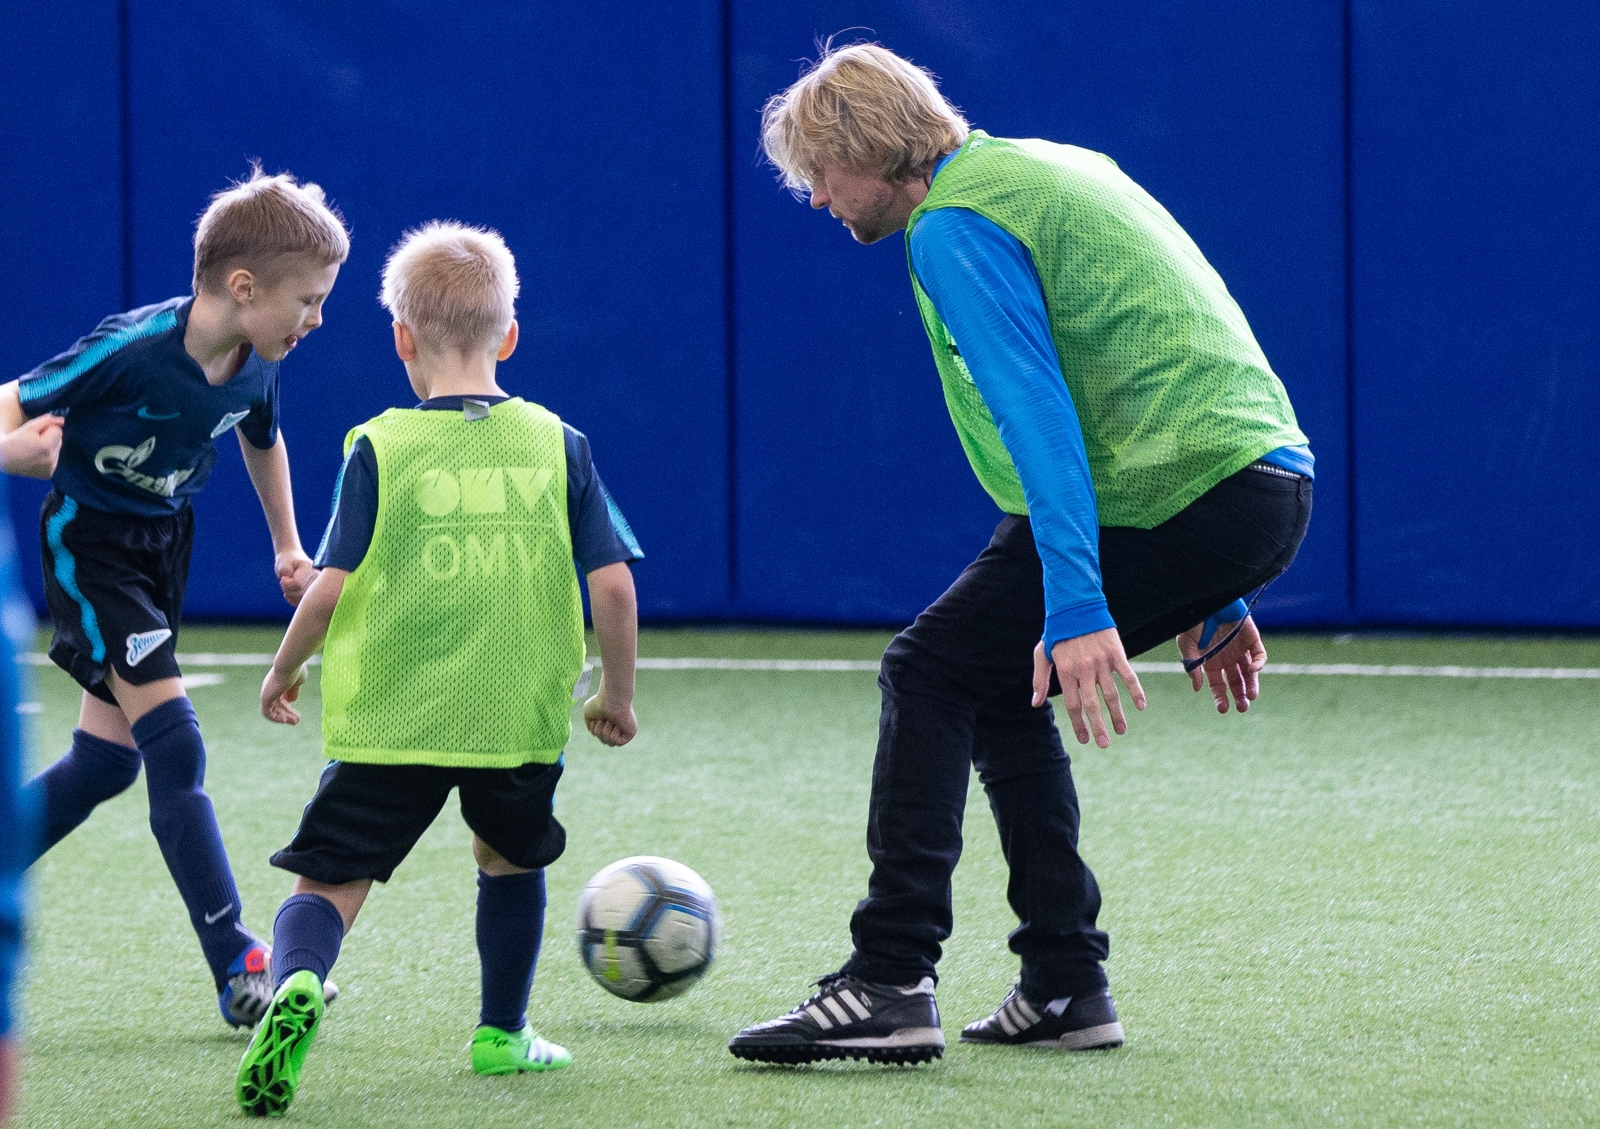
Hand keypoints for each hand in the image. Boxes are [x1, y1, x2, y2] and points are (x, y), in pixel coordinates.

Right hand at [1, 414, 62, 477]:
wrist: (4, 459)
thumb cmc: (15, 440)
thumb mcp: (29, 427)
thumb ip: (47, 422)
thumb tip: (62, 420)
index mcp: (45, 447)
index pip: (58, 431)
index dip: (46, 430)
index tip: (34, 434)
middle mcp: (50, 460)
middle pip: (59, 441)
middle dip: (48, 439)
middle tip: (33, 442)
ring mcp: (50, 468)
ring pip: (57, 450)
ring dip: (48, 448)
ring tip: (33, 450)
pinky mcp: (49, 473)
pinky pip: (54, 460)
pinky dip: (47, 457)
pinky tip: (35, 458)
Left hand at [261, 664, 306, 723]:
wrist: (288, 665)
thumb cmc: (295, 670)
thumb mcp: (298, 681)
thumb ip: (294, 691)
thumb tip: (291, 701)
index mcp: (277, 683)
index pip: (280, 699)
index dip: (288, 708)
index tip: (298, 715)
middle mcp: (270, 689)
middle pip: (277, 706)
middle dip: (287, 714)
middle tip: (297, 721)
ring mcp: (267, 693)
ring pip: (272, 710)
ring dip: (283, 718)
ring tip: (295, 722)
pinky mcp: (265, 698)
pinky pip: (267, 713)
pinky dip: (275, 718)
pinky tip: (284, 720)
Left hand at [276, 550, 315, 605]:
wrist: (293, 559)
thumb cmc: (287, 562)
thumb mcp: (283, 566)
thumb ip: (286, 576)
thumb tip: (294, 590)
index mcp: (309, 568)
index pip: (298, 584)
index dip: (286, 584)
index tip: (284, 578)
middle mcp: (318, 577)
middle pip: (301, 593)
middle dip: (289, 590)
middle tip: (285, 583)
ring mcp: (319, 586)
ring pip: (303, 600)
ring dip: (291, 595)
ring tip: (289, 587)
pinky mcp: (317, 593)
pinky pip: (305, 603)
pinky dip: (294, 600)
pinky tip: (291, 594)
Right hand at [583, 684, 637, 746]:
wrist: (610, 698)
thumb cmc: (599, 702)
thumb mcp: (589, 712)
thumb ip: (590, 723)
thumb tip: (593, 732)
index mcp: (610, 722)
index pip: (600, 736)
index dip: (595, 730)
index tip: (597, 719)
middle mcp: (619, 726)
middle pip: (604, 741)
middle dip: (599, 731)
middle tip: (603, 719)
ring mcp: (625, 730)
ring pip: (610, 743)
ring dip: (605, 732)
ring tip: (610, 720)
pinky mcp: (630, 733)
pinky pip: (617, 743)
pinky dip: (612, 734)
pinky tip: (616, 724)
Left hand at [1033, 627, 1145, 747]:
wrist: (1076, 605)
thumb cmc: (1058, 632)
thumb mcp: (1042, 654)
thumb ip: (1039, 679)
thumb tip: (1035, 704)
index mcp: (1065, 672)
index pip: (1073, 705)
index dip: (1078, 724)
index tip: (1084, 739)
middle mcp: (1083, 669)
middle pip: (1092, 704)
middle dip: (1098, 727)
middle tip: (1104, 744)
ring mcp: (1101, 662)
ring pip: (1111, 694)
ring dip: (1117, 714)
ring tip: (1121, 731)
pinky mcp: (1116, 653)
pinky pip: (1128, 676)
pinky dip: (1136, 691)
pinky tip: (1141, 706)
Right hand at [1177, 614, 1265, 712]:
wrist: (1206, 599)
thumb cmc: (1193, 620)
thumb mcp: (1187, 645)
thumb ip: (1192, 666)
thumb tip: (1197, 688)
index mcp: (1211, 662)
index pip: (1218, 685)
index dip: (1221, 697)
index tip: (1223, 709)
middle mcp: (1227, 658)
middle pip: (1237, 682)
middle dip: (1240, 696)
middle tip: (1242, 708)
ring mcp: (1241, 648)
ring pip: (1250, 672)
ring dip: (1252, 685)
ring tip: (1251, 697)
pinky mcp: (1252, 638)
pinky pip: (1259, 654)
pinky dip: (1259, 664)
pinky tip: (1253, 671)